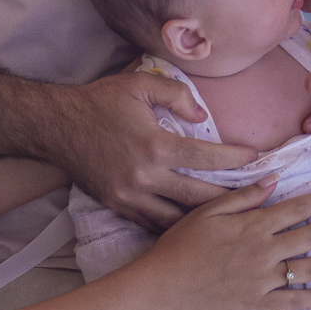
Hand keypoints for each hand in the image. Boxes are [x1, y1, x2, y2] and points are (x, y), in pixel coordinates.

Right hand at [49, 68, 255, 229]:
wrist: (54, 126)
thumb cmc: (99, 102)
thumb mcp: (140, 84)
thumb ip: (177, 95)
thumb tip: (203, 116)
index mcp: (155, 145)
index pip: (208, 157)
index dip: (236, 160)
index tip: (256, 160)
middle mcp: (145, 177)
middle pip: (200, 197)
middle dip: (232, 198)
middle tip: (256, 197)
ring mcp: (130, 197)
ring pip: (178, 219)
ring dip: (205, 219)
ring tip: (230, 216)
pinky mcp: (117, 206)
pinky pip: (153, 223)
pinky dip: (176, 225)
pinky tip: (193, 224)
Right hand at [146, 181, 310, 309]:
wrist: (163, 286)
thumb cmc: (180, 245)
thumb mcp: (208, 211)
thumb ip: (244, 196)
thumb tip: (274, 178)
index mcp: (253, 225)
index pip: (296, 208)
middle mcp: (264, 251)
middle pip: (310, 236)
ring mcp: (264, 280)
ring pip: (309, 268)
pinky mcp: (259, 304)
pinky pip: (296, 301)